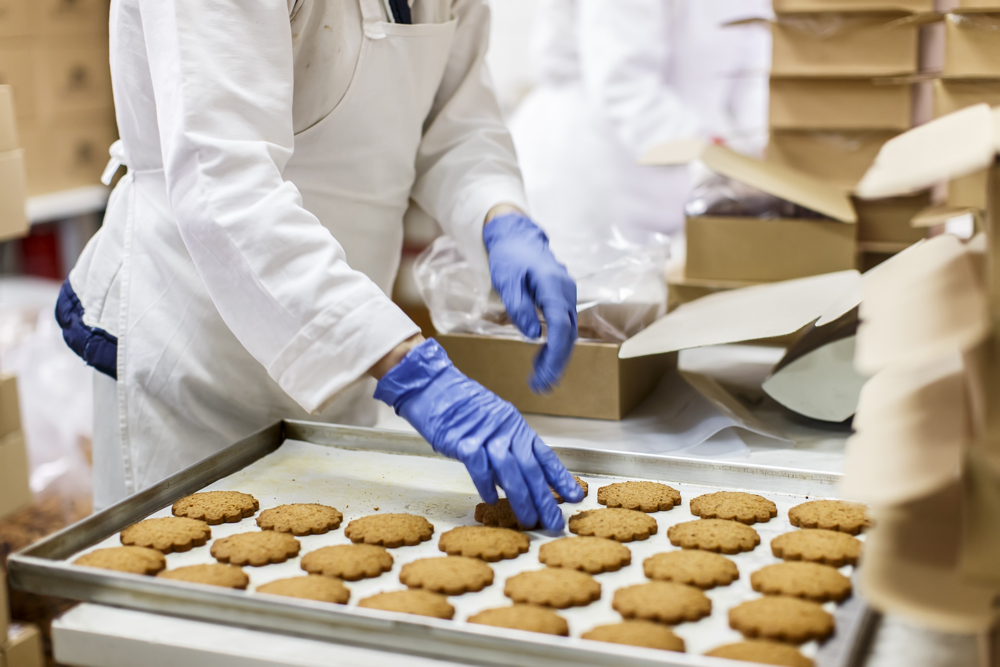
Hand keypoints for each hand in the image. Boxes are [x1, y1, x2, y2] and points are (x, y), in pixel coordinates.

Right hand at [373, 339, 583, 528]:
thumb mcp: (490, 423)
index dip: (560, 478)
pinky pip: (480, 468)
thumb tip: (510, 482)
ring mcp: (486, 435)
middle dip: (545, 499)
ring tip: (530, 520)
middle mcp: (506, 431)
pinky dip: (487, 485)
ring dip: (522, 499)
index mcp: (516, 426)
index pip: (544, 456)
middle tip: (555, 522)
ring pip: (511, 472)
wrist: (432, 385)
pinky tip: (492, 501)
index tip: (575, 497)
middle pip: (532, 469)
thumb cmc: (458, 405)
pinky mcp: (464, 441)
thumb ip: (503, 450)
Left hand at [483, 212, 577, 392]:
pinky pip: (562, 327)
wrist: (517, 238)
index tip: (546, 372)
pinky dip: (552, 346)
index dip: (555, 350)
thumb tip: (533, 336)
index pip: (560, 323)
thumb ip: (519, 307)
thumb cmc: (510, 257)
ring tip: (541, 382)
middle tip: (541, 387)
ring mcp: (566, 296)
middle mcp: (566, 291)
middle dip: (556, 363)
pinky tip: (541, 363)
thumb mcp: (507, 281)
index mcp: (553, 284)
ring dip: (555, 359)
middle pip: (568, 333)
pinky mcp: (561, 301)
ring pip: (567, 333)